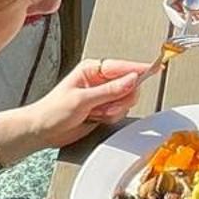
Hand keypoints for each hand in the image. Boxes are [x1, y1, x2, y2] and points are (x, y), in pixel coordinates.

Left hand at [27, 58, 150, 149]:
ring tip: (97, 113)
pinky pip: (119, 111)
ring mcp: (102, 95)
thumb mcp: (82, 100)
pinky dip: (111, 117)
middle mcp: (99, 80)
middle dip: (121, 99)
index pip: (122, 67)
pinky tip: (97, 118)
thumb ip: (110, 90)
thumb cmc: (52, 111)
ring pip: (126, 100)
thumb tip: (132, 79)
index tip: (156, 68)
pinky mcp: (103, 108)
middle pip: (129, 84)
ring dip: (115, 110)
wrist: (42, 131)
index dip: (139, 69)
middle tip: (106, 107)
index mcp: (92, 69)